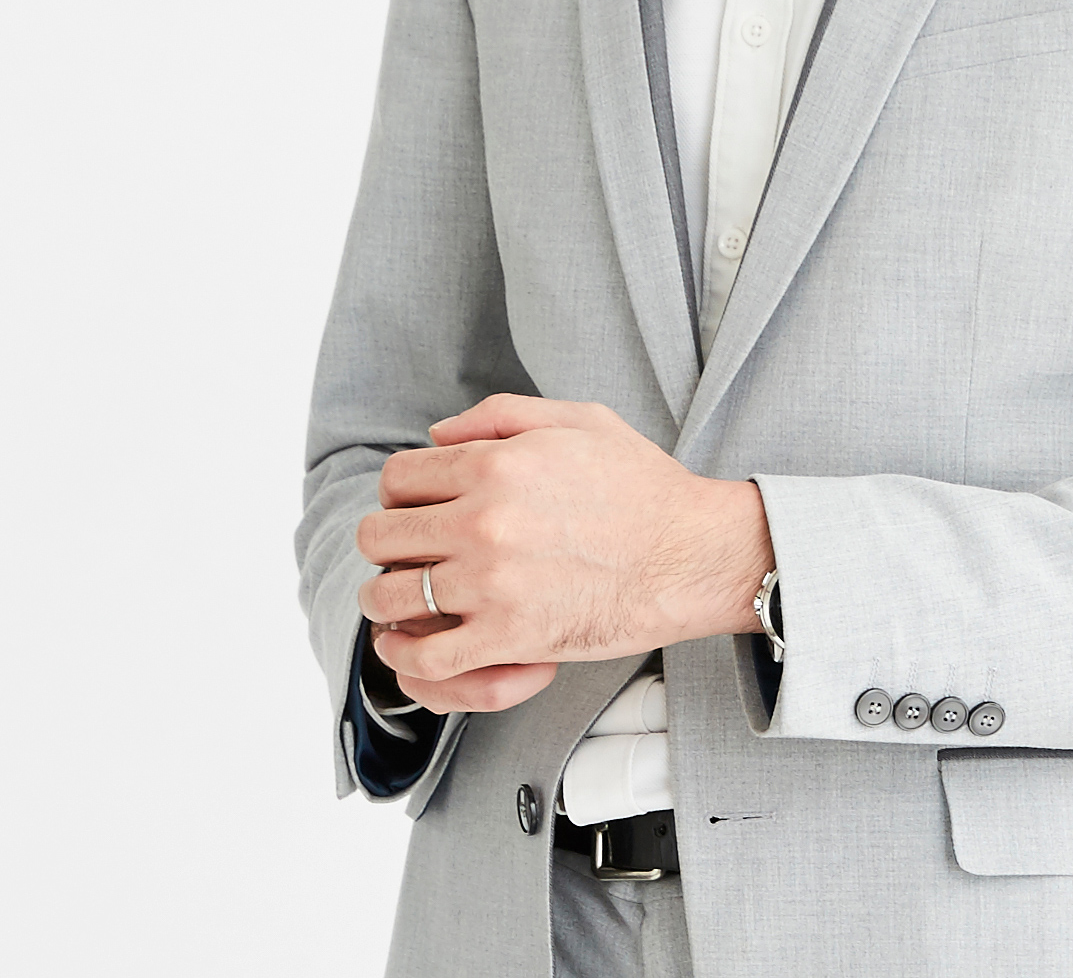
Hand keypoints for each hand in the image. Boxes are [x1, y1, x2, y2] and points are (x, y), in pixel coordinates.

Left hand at [355, 394, 773, 714]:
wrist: (691, 555)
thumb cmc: (642, 486)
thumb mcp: (578, 419)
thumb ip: (498, 415)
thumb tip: (435, 435)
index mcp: (494, 463)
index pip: (397, 479)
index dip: (399, 494)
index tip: (415, 509)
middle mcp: (482, 520)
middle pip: (381, 536)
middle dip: (389, 544)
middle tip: (411, 555)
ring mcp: (491, 583)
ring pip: (388, 597)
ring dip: (388, 599)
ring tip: (405, 601)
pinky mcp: (508, 638)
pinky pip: (424, 658)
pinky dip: (405, 657)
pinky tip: (411, 647)